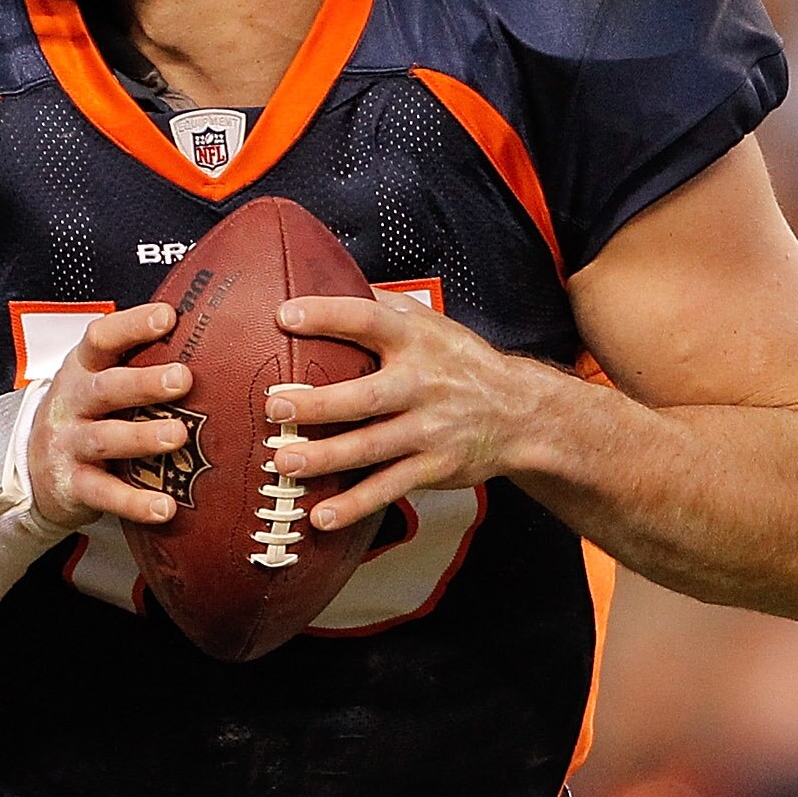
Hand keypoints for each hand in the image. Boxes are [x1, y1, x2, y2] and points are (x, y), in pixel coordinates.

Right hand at [25, 303, 196, 530]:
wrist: (31, 465)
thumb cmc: (83, 414)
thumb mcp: (96, 380)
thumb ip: (135, 362)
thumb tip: (207, 338)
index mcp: (82, 369)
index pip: (101, 339)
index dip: (131, 326)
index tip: (166, 317)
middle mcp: (73, 402)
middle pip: (105, 389)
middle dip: (143, 383)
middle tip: (182, 378)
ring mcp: (69, 444)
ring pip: (105, 439)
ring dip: (141, 437)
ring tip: (178, 436)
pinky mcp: (73, 484)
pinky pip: (104, 493)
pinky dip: (134, 502)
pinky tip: (164, 506)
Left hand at [266, 295, 565, 529]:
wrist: (521, 413)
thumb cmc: (460, 363)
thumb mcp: (430, 323)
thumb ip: (382, 306)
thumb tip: (326, 280)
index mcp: (416, 340)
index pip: (368, 320)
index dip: (326, 315)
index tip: (284, 316)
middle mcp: (422, 384)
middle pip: (365, 396)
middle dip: (319, 404)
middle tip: (275, 406)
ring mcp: (428, 429)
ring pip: (371, 447)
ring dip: (326, 457)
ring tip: (284, 462)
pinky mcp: (433, 467)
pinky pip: (388, 487)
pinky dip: (355, 504)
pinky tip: (321, 516)